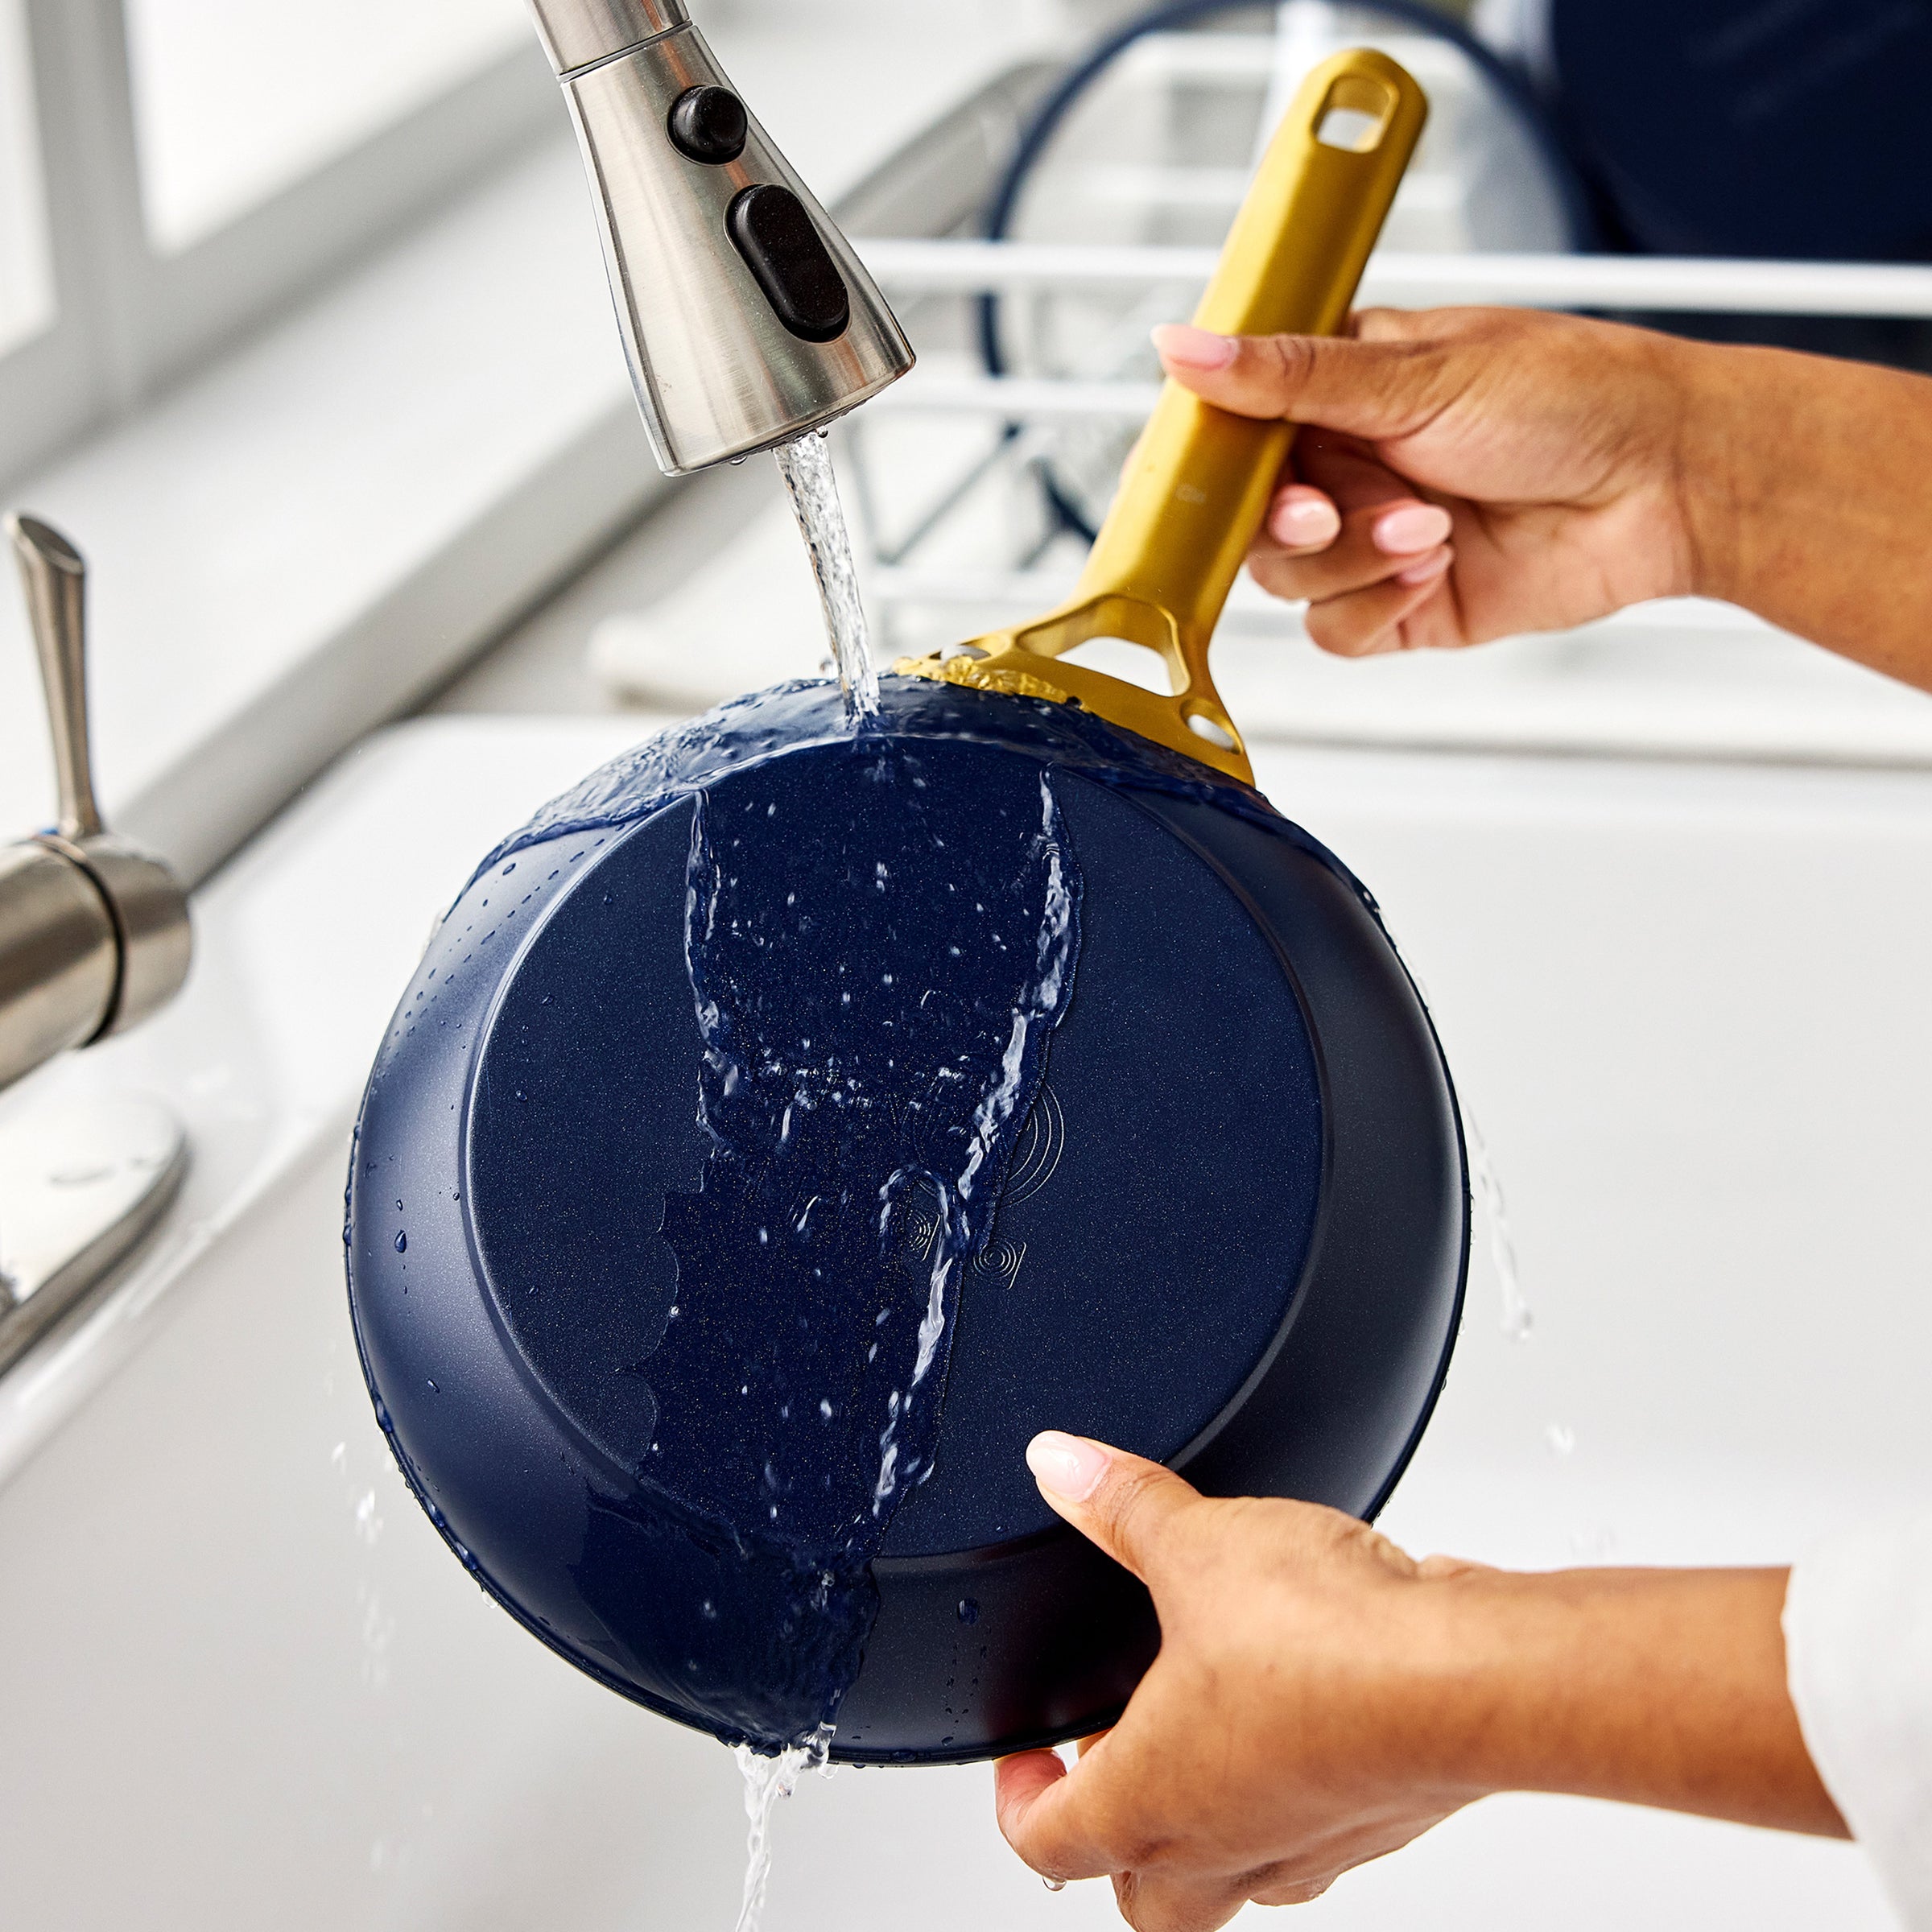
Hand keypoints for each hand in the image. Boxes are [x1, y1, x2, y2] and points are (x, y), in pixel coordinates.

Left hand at [994, 1433, 1841, 1931]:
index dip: (1019, 1799)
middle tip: (1109, 1763)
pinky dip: (1296, 1792)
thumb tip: (1059, 1467)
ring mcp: (1309, 1842)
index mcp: (1152, 1799)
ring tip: (1202, 1743)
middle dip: (1115, 1843)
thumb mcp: (1195, 1543)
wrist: (1468, 1678)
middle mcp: (1227, 1842)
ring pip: (1238, 1879)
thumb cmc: (1329, 1646)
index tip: (1025, 1754)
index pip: (1046, 1842)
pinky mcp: (1379, 1817)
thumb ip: (1121, 1505)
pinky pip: (1320, 1834)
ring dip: (1210, 1827)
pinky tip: (1303, 1717)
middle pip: (1145, 1899)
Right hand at [1154, 308, 1702, 658]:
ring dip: (1353, 558)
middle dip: (1293, 519)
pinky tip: (1434, 568)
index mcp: (1339, 385)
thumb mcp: (1415, 371)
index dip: (1218, 460)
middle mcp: (1349, 462)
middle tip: (1335, 507)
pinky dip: (1375, 606)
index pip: (1234, 427)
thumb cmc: (1574, 394)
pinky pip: (1337, 629)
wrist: (1669, 481)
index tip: (1224, 473)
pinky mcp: (1403, 605)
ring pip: (1290, 578)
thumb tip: (1181, 345)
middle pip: (1249, 516)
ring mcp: (1373, 537)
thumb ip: (1289, 374)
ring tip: (1430, 526)